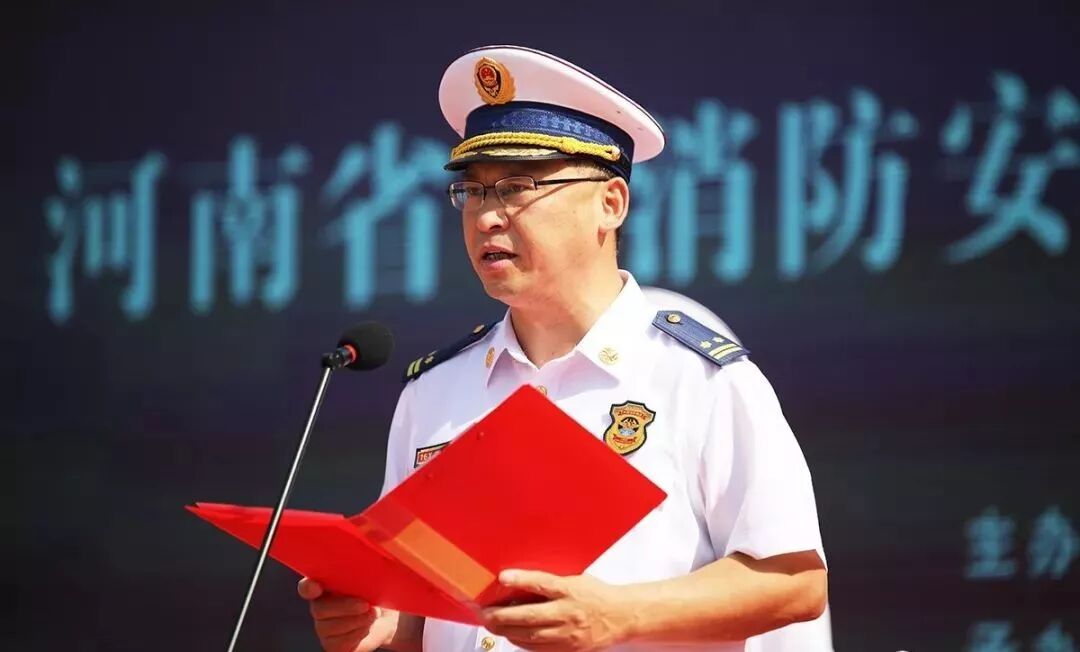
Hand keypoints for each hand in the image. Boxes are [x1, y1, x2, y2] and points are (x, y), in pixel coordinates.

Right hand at [298, 577, 397, 651]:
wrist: (385, 618)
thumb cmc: (375, 593)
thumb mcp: (371, 579)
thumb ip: (362, 573)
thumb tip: (367, 562)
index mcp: (323, 585)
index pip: (306, 587)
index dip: (308, 588)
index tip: (317, 587)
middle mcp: (319, 607)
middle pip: (319, 610)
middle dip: (345, 607)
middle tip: (366, 605)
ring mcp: (323, 628)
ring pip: (330, 628)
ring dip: (357, 620)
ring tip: (373, 614)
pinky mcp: (332, 645)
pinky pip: (339, 643)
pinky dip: (358, 633)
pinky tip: (367, 626)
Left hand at [480, 570, 632, 650]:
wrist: (621, 617)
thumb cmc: (596, 595)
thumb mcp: (575, 579)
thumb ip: (551, 582)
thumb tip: (520, 582)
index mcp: (571, 590)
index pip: (543, 583)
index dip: (521, 580)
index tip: (503, 577)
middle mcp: (569, 612)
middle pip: (531, 616)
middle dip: (503, 616)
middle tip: (485, 613)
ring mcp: (569, 634)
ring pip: (531, 636)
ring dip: (508, 631)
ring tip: (492, 625)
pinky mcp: (569, 649)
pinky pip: (540, 649)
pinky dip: (522, 643)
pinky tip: (512, 637)